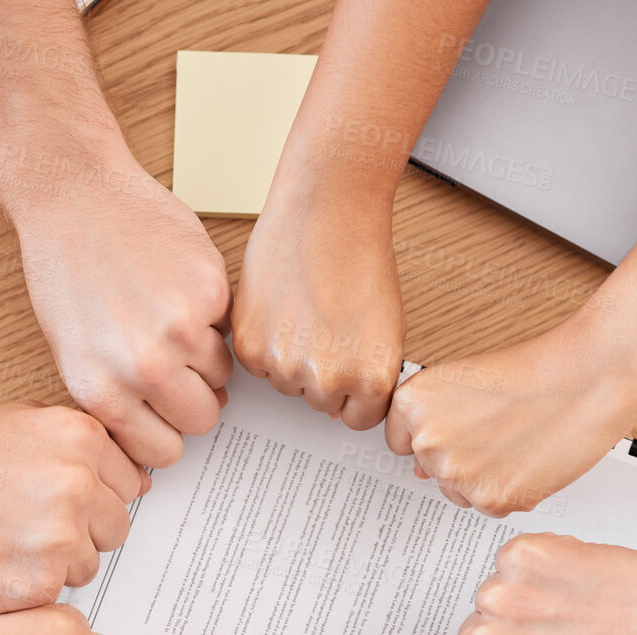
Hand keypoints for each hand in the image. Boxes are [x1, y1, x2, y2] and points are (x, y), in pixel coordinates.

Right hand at [0, 403, 143, 613]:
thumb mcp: (18, 421)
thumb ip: (79, 446)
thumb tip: (135, 479)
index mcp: (80, 438)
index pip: (130, 484)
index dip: (95, 497)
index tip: (62, 500)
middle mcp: (78, 484)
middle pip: (116, 527)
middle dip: (81, 531)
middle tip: (27, 524)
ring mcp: (59, 537)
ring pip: (90, 564)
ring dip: (57, 562)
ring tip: (5, 541)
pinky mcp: (37, 584)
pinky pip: (58, 594)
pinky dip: (30, 587)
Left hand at [11, 138, 234, 467]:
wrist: (74, 197)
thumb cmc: (65, 269)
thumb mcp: (74, 353)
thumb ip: (120, 398)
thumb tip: (165, 431)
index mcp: (102, 391)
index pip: (163, 452)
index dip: (169, 432)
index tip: (166, 415)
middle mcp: (142, 367)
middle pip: (202, 419)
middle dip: (195, 399)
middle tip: (178, 370)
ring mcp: (180, 329)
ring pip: (222, 375)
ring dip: (205, 355)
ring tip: (172, 321)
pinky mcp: (209, 292)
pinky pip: (228, 326)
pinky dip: (212, 313)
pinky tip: (178, 288)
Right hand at [234, 182, 403, 428]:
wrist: (327, 214)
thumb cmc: (360, 258)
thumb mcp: (385, 329)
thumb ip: (367, 372)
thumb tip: (345, 402)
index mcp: (371, 379)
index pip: (359, 418)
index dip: (353, 393)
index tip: (349, 374)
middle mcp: (328, 380)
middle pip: (321, 402)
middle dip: (323, 374)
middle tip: (325, 330)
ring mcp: (285, 366)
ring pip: (286, 384)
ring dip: (291, 359)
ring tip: (303, 315)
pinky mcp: (250, 346)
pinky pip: (257, 366)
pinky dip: (264, 344)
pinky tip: (280, 311)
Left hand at [384, 313, 636, 514]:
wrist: (589, 377)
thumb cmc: (536, 371)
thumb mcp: (466, 382)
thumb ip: (434, 421)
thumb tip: (420, 467)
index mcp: (412, 403)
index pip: (400, 440)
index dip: (437, 435)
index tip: (460, 427)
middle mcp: (427, 439)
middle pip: (431, 468)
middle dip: (461, 456)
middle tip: (499, 430)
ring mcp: (456, 473)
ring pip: (460, 492)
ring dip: (484, 477)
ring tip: (518, 440)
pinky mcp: (491, 498)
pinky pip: (490, 506)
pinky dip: (510, 490)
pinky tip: (530, 459)